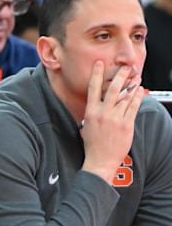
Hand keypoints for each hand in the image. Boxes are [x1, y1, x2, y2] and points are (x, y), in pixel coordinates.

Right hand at [80, 61, 143, 183]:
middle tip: (126, 68)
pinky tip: (139, 91)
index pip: (93, 89)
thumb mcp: (86, 125)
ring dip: (132, 85)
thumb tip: (99, 102)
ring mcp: (115, 119)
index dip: (97, 74)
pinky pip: (133, 107)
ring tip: (136, 77)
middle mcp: (103, 113)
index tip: (99, 64)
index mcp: (90, 112)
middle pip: (112, 89)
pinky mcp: (126, 125)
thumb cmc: (92, 145)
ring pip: (125, 97)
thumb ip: (93, 112)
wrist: (100, 161)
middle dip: (120, 76)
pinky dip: (137, 97)